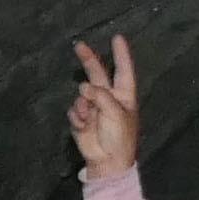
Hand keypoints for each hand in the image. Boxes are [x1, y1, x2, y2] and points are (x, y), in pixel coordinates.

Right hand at [66, 35, 141, 176]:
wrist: (107, 162)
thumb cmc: (120, 138)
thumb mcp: (116, 113)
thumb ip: (101, 96)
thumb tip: (83, 87)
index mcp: (123, 95)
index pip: (123, 70)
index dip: (120, 54)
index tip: (117, 37)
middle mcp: (108, 98)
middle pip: (98, 74)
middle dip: (88, 60)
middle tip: (79, 45)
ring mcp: (93, 107)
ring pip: (82, 94)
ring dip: (83, 104)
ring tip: (89, 118)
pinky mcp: (81, 118)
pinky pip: (75, 109)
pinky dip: (77, 116)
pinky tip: (83, 126)